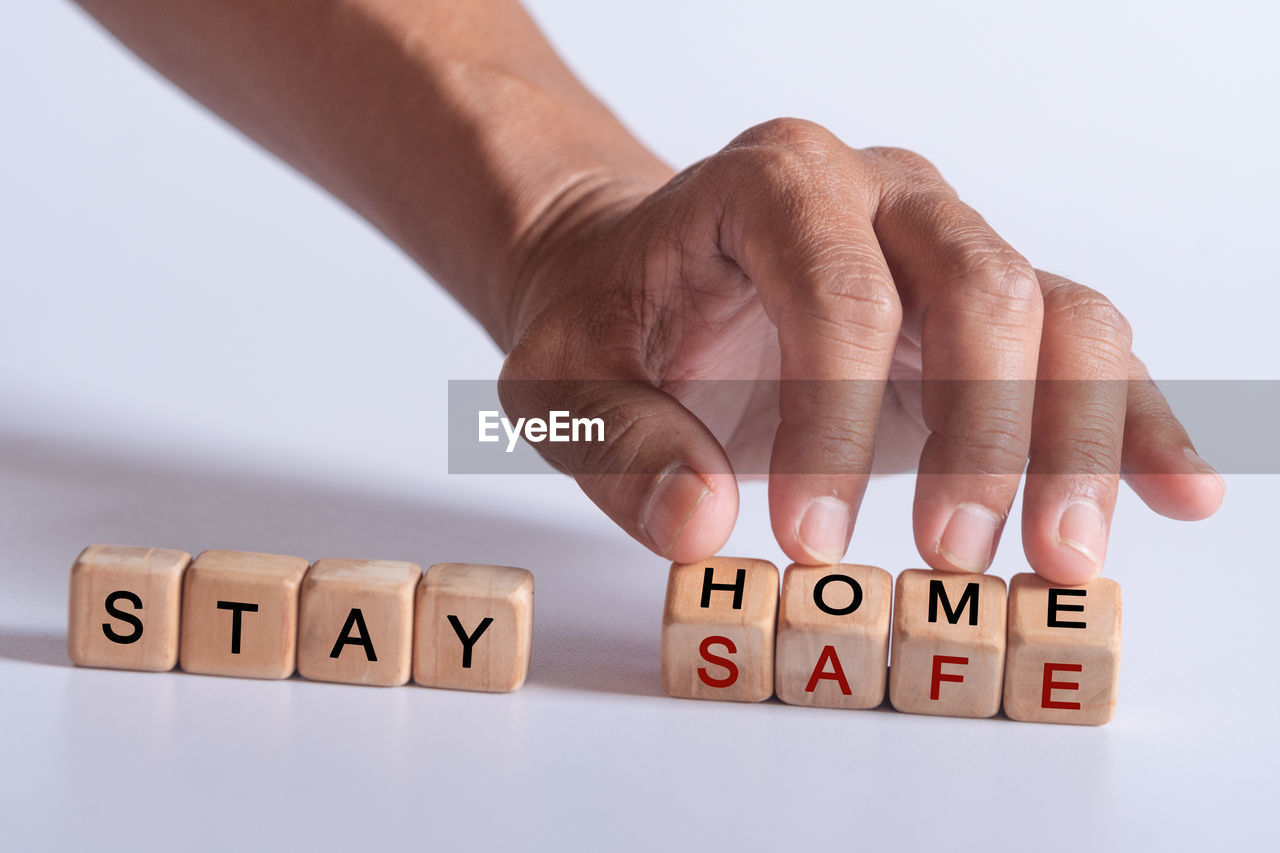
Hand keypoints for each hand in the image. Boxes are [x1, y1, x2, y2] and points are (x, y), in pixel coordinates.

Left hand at [499, 118, 1223, 582]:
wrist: (638, 282)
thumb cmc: (606, 323)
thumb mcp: (564, 387)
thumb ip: (620, 449)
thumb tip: (703, 530)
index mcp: (772, 184)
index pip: (834, 281)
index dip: (833, 412)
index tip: (810, 537)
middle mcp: (883, 197)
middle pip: (980, 287)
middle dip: (980, 431)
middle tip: (949, 557)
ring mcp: (950, 248)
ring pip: (1060, 317)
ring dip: (1074, 441)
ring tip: (1058, 562)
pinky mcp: (989, 317)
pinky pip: (1089, 353)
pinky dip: (1133, 424)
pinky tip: (1176, 496)